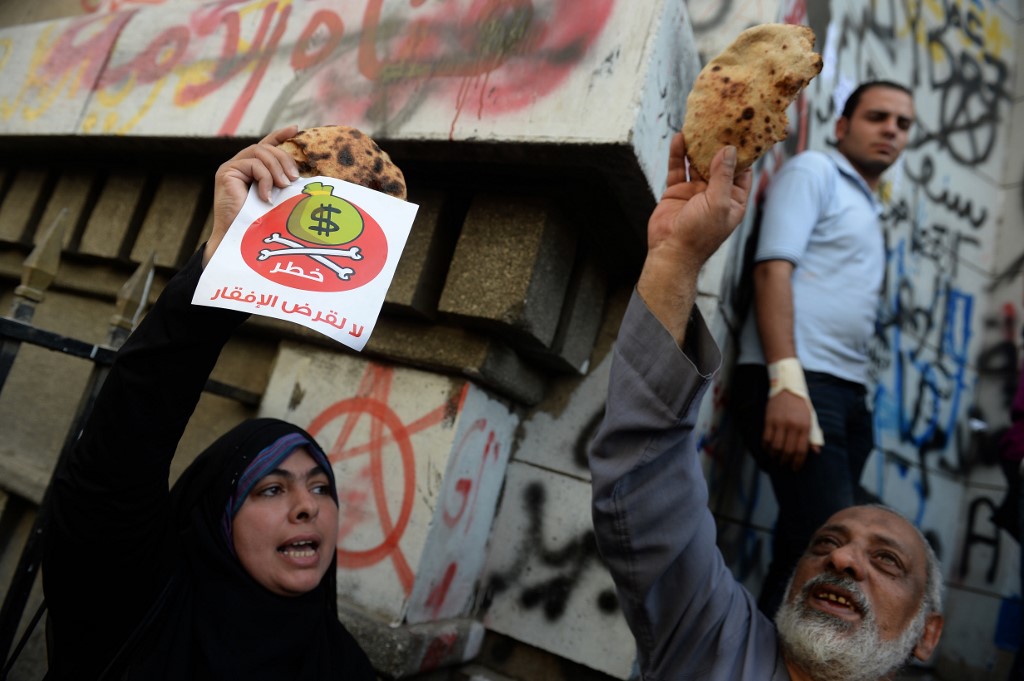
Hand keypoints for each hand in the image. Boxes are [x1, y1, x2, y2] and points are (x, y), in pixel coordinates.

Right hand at [204, 125, 300, 266]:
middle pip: (266, 147)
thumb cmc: (259, 223)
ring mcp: (231, 167)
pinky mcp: (226, 172)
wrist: (238, 239)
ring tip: (284, 186)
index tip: (296, 129)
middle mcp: (239, 165)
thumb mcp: (276, 198)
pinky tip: (267, 197)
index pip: (266, 145)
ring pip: (260, 153)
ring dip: (277, 169)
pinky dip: (265, 179)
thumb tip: (302, 177)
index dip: (280, 135)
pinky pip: (253, 164)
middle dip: (284, 159)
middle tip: (295, 178)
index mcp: (251, 169)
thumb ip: (282, 183)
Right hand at [637, 132, 751, 342]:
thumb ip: (723, 175)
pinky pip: (678, 167)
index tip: (744, 129)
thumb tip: (730, 149)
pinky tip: (680, 137)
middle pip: (720, 162)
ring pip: (698, 162)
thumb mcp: (719, 203)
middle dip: (720, 143)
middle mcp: (716, 193)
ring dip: (698, 145)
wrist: (670, 252)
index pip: (743, 170)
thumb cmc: (700, 234)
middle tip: (721, 118)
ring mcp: (696, 191)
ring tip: (699, 123)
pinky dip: (679, 153)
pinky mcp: (677, 190)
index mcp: (734, 199)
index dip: (744, 151)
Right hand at [762, 390, 819, 469]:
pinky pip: (766, 438)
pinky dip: (766, 447)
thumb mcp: (810, 419)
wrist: (787, 388)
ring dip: (775, 455)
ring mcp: (780, 422)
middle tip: (784, 464)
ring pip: (775, 446)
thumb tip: (816, 452)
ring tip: (776, 457)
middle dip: (785, 461)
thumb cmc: (800, 406)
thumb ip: (813, 436)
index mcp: (804, 426)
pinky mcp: (769, 420)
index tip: (794, 468)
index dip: (798, 462)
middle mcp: (792, 425)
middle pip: (787, 450)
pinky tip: (768, 449)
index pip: (801, 450)